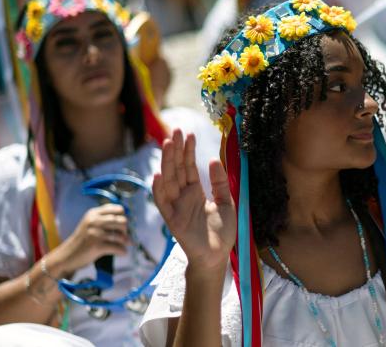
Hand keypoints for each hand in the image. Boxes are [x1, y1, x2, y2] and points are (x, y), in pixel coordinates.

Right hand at [53, 203, 128, 274]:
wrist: (67, 256)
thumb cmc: (82, 240)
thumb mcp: (90, 223)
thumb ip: (104, 219)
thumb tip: (127, 222)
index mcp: (94, 213)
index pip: (118, 209)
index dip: (124, 216)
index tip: (122, 224)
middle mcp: (94, 221)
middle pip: (122, 221)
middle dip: (125, 230)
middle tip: (123, 236)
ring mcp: (95, 233)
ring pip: (121, 235)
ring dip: (126, 242)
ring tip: (124, 245)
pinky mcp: (96, 246)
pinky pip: (117, 247)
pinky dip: (122, 251)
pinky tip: (122, 252)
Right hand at [153, 129, 235, 272]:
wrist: (217, 256)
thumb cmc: (222, 232)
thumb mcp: (226, 202)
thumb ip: (220, 182)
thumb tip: (213, 160)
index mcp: (195, 191)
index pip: (189, 167)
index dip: (188, 151)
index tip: (189, 134)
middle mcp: (183, 196)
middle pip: (177, 169)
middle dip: (176, 150)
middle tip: (175, 131)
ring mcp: (176, 207)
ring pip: (169, 180)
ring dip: (167, 162)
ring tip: (168, 143)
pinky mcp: (172, 220)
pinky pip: (163, 203)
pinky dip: (159, 189)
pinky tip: (159, 174)